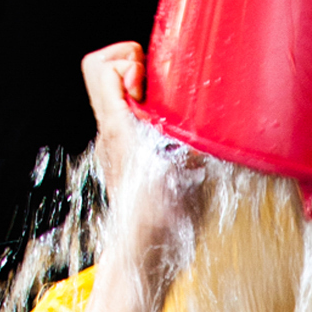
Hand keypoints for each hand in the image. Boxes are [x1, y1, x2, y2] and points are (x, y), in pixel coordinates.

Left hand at [74, 44, 203, 289]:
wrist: (144, 254)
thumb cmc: (161, 219)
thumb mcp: (186, 167)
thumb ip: (193, 135)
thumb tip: (213, 113)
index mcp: (117, 125)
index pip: (98, 66)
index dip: (127, 57)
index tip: (154, 75)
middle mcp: (110, 131)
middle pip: (109, 75)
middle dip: (142, 71)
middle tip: (170, 92)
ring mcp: (116, 145)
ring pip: (123, 99)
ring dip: (151, 97)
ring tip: (179, 116)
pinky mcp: (128, 159)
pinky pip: (134, 121)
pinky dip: (155, 118)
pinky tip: (180, 138)